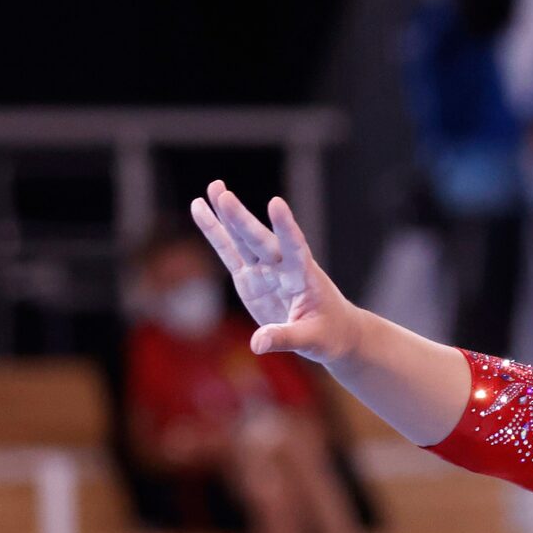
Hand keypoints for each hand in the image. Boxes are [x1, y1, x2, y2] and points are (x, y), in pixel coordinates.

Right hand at [187, 180, 355, 360]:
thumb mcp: (312, 340)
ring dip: (227, 215)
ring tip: (213, 188)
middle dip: (242, 220)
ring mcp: (264, 270)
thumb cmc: (329, 334)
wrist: (332, 331)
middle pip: (260, 241)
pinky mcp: (249, 277)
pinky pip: (229, 252)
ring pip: (243, 239)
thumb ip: (284, 338)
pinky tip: (200, 208)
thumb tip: (257, 344)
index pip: (295, 248)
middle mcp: (283, 266)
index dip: (286, 228)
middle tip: (223, 194)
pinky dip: (215, 232)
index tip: (276, 204)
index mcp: (304, 276)